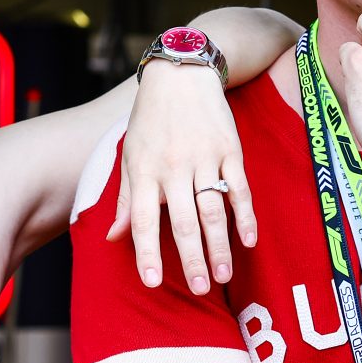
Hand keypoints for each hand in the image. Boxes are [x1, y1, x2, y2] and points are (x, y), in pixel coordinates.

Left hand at [111, 60, 255, 293]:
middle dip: (191, 258)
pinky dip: (245, 215)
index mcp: (144, 170)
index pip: (144, 219)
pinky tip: (248, 240)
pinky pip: (239, 188)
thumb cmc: (151, 119)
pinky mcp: (230, 150)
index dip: (146, 252)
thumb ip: (126, 199)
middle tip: (198, 289)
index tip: (151, 282)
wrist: (182, 73)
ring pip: (212, 209)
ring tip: (223, 276)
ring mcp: (204, 158)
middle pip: (183, 221)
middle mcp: (173, 167)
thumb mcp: (130, 154)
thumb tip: (113, 238)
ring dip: (219, 245)